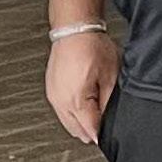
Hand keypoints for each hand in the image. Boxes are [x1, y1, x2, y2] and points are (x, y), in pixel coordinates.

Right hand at [45, 30, 118, 144]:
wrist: (75, 29)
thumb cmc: (92, 47)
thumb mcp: (111, 78)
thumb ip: (108, 105)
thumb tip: (106, 123)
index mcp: (76, 101)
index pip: (91, 131)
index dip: (103, 132)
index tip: (110, 129)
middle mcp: (61, 102)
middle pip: (77, 131)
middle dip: (92, 129)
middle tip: (105, 116)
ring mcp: (53, 96)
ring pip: (68, 124)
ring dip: (81, 122)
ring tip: (95, 107)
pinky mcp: (51, 90)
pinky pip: (62, 111)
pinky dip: (72, 112)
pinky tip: (83, 101)